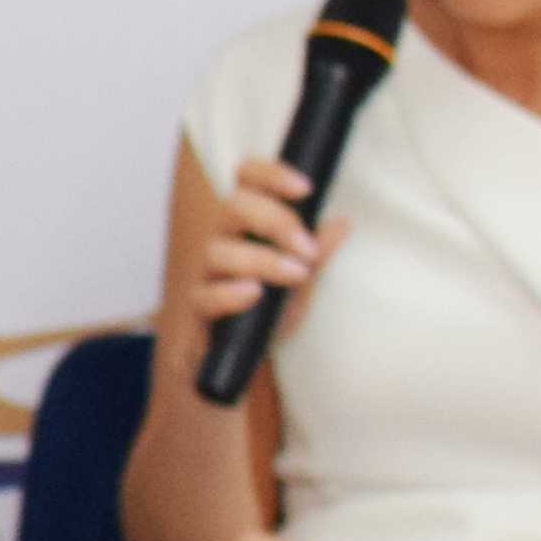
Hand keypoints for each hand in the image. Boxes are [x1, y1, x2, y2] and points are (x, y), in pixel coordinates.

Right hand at [183, 153, 345, 370]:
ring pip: (219, 251)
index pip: (247, 180)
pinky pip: (206, 296)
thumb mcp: (303, 285)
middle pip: (233, 206)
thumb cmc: (266, 317)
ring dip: (262, 259)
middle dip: (274, 221)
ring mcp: (207, 277)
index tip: (305, 188)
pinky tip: (255, 294)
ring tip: (296, 274)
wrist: (235, 366)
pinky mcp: (198, 313)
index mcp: (247, 227)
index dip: (270, 174)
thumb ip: (318, 255)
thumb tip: (341, 222)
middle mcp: (223, 244)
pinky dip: (230, 293)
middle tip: (307, 248)